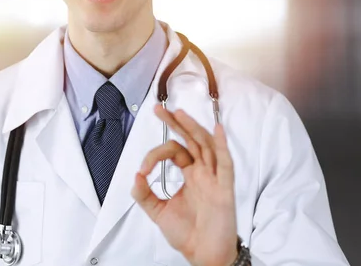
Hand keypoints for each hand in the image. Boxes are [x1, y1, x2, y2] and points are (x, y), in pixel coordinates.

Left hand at [131, 106, 237, 265]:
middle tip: (159, 109)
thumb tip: (134, 176)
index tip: (142, 169)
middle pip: (191, 140)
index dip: (154, 155)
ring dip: (193, 128)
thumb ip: (144, 194)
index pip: (174, 151)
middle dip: (176, 123)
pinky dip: (222, 146)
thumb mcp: (157, 211)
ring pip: (206, 146)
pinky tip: (217, 130)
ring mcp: (215, 178)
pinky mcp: (224, 189)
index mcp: (191, 174)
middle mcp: (204, 172)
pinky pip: (226, 164)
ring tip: (180, 113)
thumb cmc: (187, 233)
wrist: (203, 255)